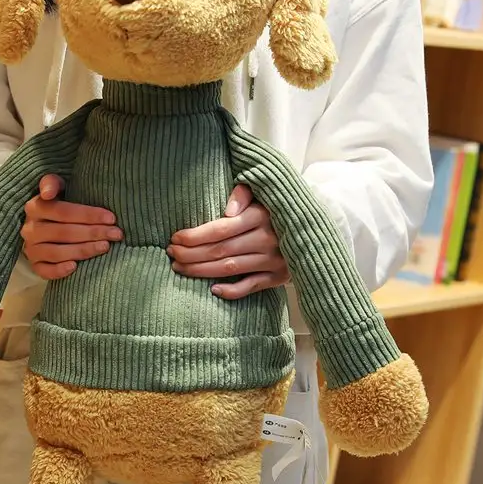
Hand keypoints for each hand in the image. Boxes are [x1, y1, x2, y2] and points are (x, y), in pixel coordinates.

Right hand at [22, 174, 120, 279]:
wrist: (44, 224)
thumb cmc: (58, 204)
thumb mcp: (57, 189)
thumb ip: (53, 183)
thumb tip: (47, 193)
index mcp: (35, 207)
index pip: (64, 212)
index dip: (89, 215)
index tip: (112, 218)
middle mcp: (30, 229)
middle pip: (64, 232)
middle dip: (94, 233)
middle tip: (116, 234)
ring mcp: (31, 248)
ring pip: (57, 252)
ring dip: (83, 250)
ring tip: (105, 247)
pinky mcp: (34, 265)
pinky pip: (45, 271)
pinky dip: (59, 271)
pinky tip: (75, 267)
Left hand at [167, 184, 289, 299]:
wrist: (310, 228)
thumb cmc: (275, 208)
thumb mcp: (262, 193)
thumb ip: (243, 193)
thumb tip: (227, 209)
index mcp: (262, 216)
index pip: (221, 229)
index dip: (195, 235)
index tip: (175, 237)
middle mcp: (268, 239)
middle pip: (221, 250)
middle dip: (191, 254)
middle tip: (172, 253)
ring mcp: (274, 260)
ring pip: (231, 269)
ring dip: (201, 270)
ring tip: (179, 268)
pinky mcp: (279, 277)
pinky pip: (251, 286)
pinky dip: (232, 290)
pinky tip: (212, 289)